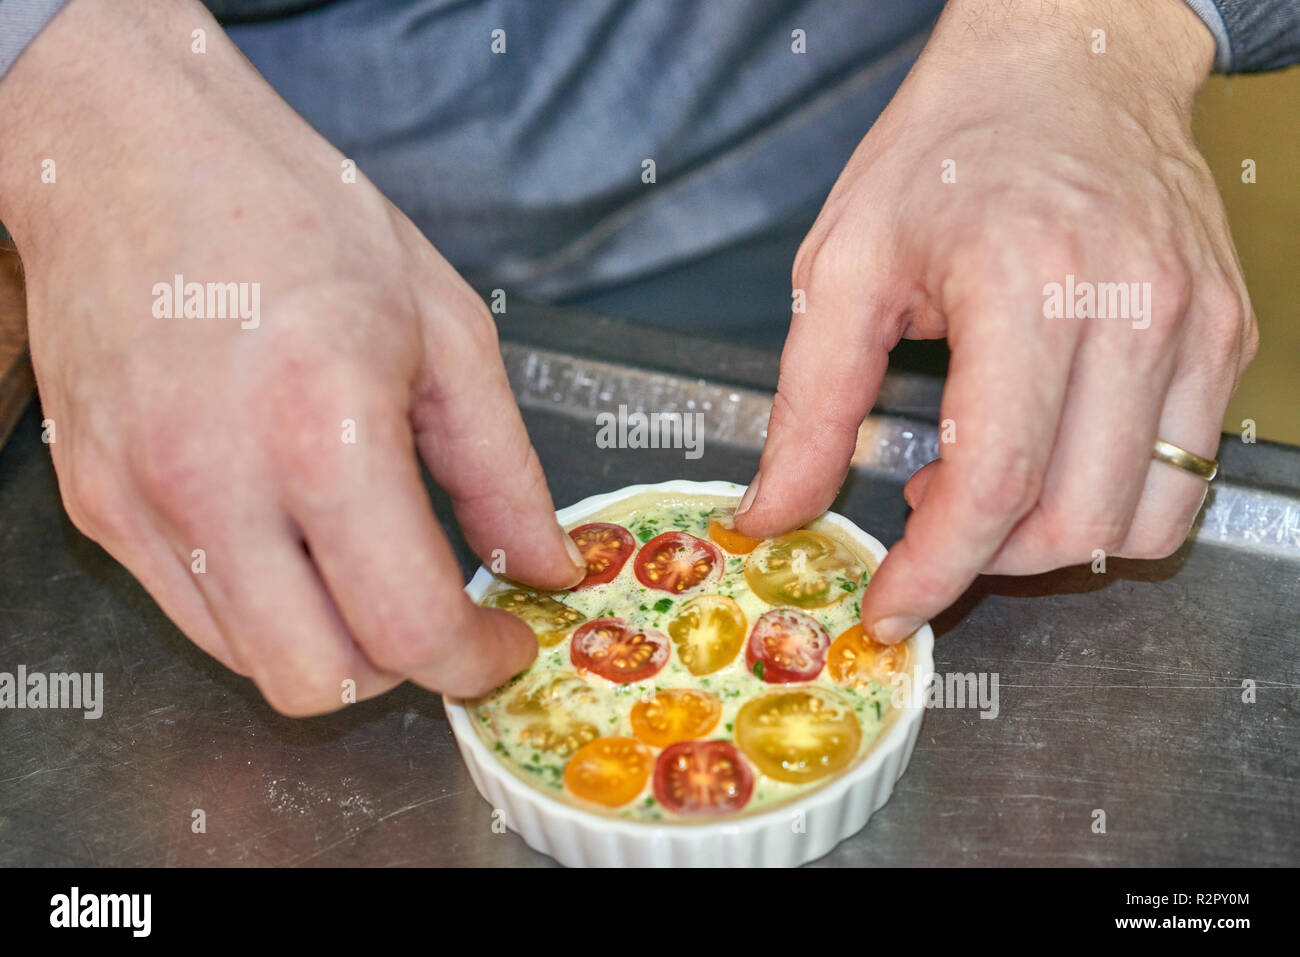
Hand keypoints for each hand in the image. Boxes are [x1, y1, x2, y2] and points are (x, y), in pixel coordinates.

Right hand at [0, 0, 584, 712]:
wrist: (129, 152)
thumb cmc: (292, 214)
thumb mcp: (444, 329)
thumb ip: (503, 470)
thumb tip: (542, 565)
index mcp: (320, 425)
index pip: (406, 626)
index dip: (475, 661)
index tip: (501, 642)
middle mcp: (212, 481)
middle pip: (319, 682)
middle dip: (401, 672)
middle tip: (438, 615)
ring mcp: (137, 501)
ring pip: (249, 663)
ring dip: (329, 643)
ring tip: (364, 563)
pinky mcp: (93, 503)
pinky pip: (191, 612)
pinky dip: (261, 607)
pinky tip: (293, 535)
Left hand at [734, 0, 1256, 641]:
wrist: (1070, 62)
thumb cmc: (952, 148)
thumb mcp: (844, 265)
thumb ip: (807, 404)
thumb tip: (774, 512)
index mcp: (1025, 282)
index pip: (994, 481)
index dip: (935, 572)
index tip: (890, 606)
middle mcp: (1132, 308)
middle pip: (1074, 521)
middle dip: (986, 566)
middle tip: (925, 537)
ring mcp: (1194, 325)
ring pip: (1144, 519)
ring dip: (1051, 546)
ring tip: (984, 494)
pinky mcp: (1224, 336)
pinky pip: (1184, 473)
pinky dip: (1108, 504)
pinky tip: (1046, 461)